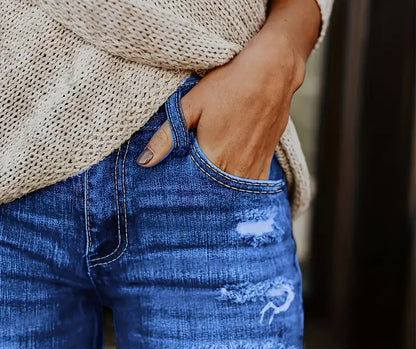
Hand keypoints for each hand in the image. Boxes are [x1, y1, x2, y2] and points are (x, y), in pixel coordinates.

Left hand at [137, 0, 320, 180]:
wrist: (272, 71)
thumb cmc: (229, 85)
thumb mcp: (191, 105)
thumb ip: (167, 137)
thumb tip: (144, 162)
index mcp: (214, 157)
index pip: (193, 189)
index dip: (182, 194)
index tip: (172, 195)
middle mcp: (236, 169)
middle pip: (214, 196)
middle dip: (201, 198)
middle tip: (187, 202)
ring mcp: (254, 168)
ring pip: (234, 195)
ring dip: (221, 197)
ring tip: (208, 196)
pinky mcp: (266, 162)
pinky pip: (253, 188)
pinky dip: (240, 192)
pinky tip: (230, 188)